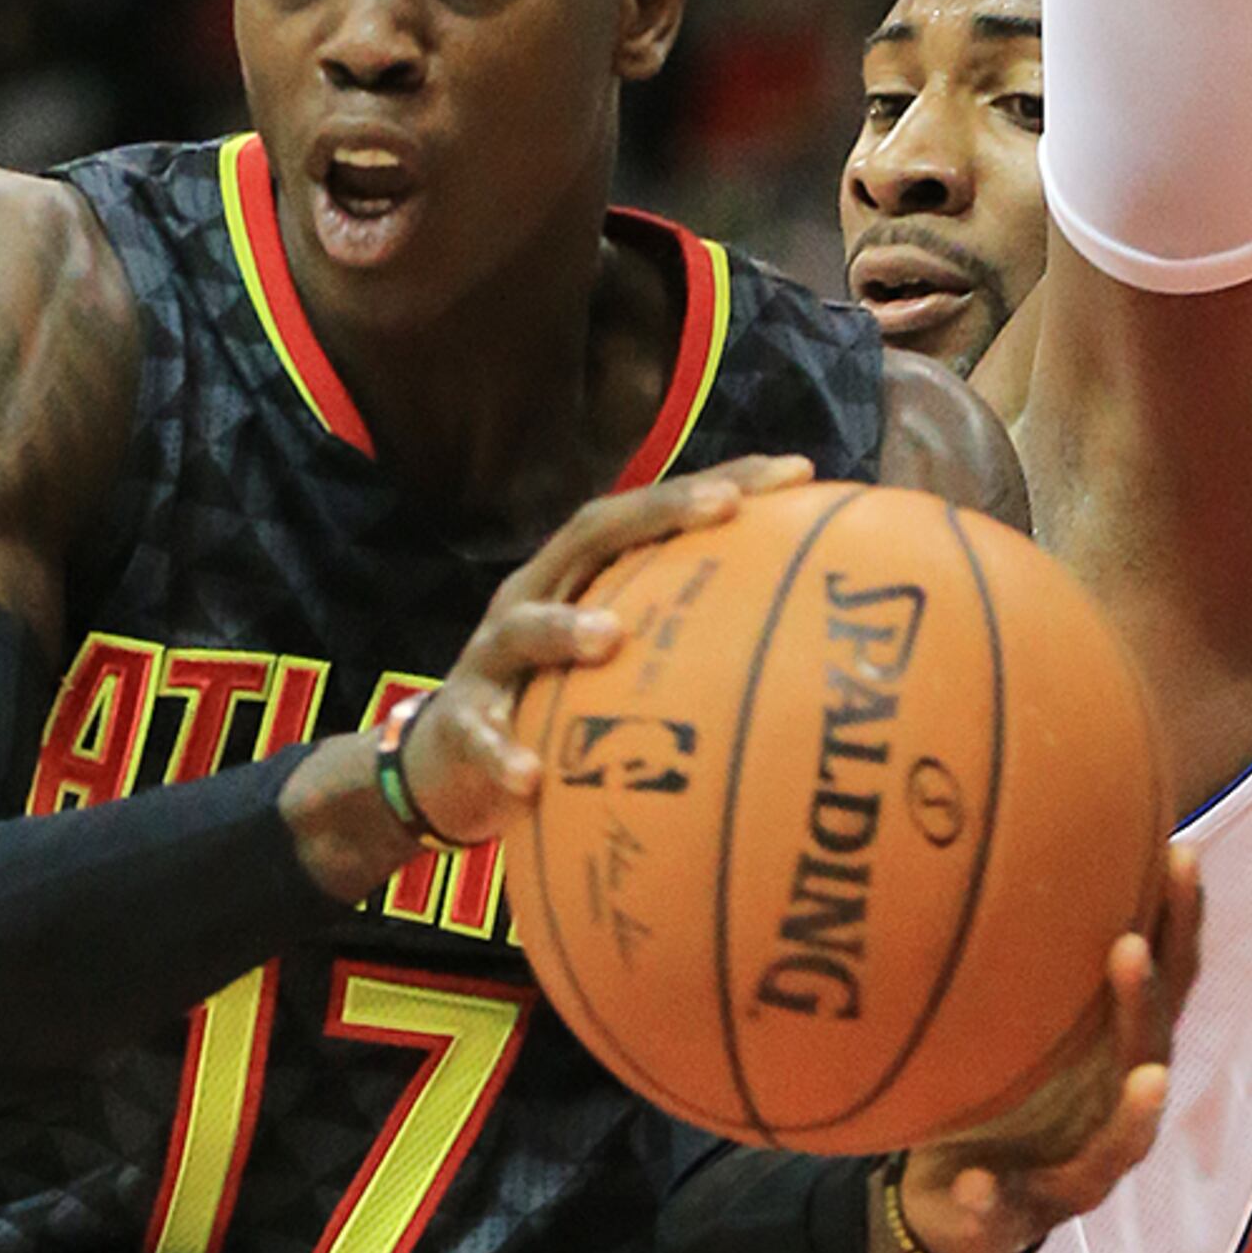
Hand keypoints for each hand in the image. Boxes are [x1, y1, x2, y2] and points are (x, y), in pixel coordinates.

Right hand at [387, 454, 820, 847]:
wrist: (446, 766)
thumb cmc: (556, 710)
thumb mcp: (617, 670)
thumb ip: (684, 651)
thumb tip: (805, 659)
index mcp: (578, 579)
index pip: (649, 515)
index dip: (720, 484)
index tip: (795, 474)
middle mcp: (533, 599)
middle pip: (590, 535)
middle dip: (657, 514)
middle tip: (723, 510)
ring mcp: (491, 659)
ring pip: (524, 628)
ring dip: (565, 626)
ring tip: (609, 637)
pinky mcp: (461, 723)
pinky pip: (481, 736)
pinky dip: (504, 754)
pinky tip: (532, 779)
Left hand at [880, 844, 1203, 1252]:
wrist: (950, 1204)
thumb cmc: (989, 1094)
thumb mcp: (996, 1020)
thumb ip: (1003, 949)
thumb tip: (977, 825)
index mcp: (1108, 1057)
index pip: (1160, 981)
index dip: (1177, 922)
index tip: (1179, 851)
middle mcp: (1108, 1111)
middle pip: (1149, 1054)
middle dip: (1148, 1002)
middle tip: (1132, 944)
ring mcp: (1071, 1172)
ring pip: (1114, 1149)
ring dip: (1133, 1113)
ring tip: (1148, 1078)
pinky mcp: (1017, 1219)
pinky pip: (1005, 1210)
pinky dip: (995, 1197)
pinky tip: (979, 1181)